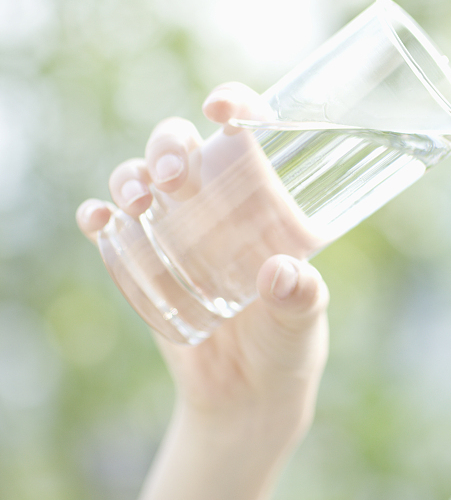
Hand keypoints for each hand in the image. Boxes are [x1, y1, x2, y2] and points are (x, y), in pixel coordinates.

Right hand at [77, 83, 329, 499]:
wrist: (247, 395)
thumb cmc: (287, 344)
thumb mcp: (302, 322)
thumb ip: (301, 299)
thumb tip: (282, 274)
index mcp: (266, 200)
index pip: (250, 134)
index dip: (237, 103)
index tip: (224, 106)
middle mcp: (218, 203)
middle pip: (184, 146)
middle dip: (169, 144)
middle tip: (172, 176)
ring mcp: (177, 229)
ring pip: (141, 177)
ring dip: (131, 176)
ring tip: (140, 202)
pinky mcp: (143, 262)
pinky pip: (111, 228)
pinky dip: (98, 216)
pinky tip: (98, 221)